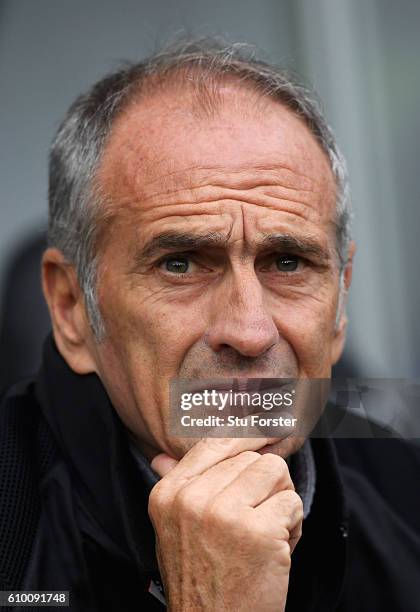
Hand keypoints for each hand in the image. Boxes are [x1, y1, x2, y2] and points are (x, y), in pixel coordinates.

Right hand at [148, 438, 302, 610]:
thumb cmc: (201, 580)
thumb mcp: (174, 531)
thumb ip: (176, 487)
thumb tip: (162, 456)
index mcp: (168, 494)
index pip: (214, 443)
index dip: (246, 439)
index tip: (267, 437)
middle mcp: (191, 499)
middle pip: (251, 458)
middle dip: (264, 486)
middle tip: (256, 521)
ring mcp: (224, 514)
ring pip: (275, 471)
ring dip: (281, 500)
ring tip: (267, 532)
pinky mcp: (258, 532)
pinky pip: (293, 502)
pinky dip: (294, 526)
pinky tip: (277, 551)